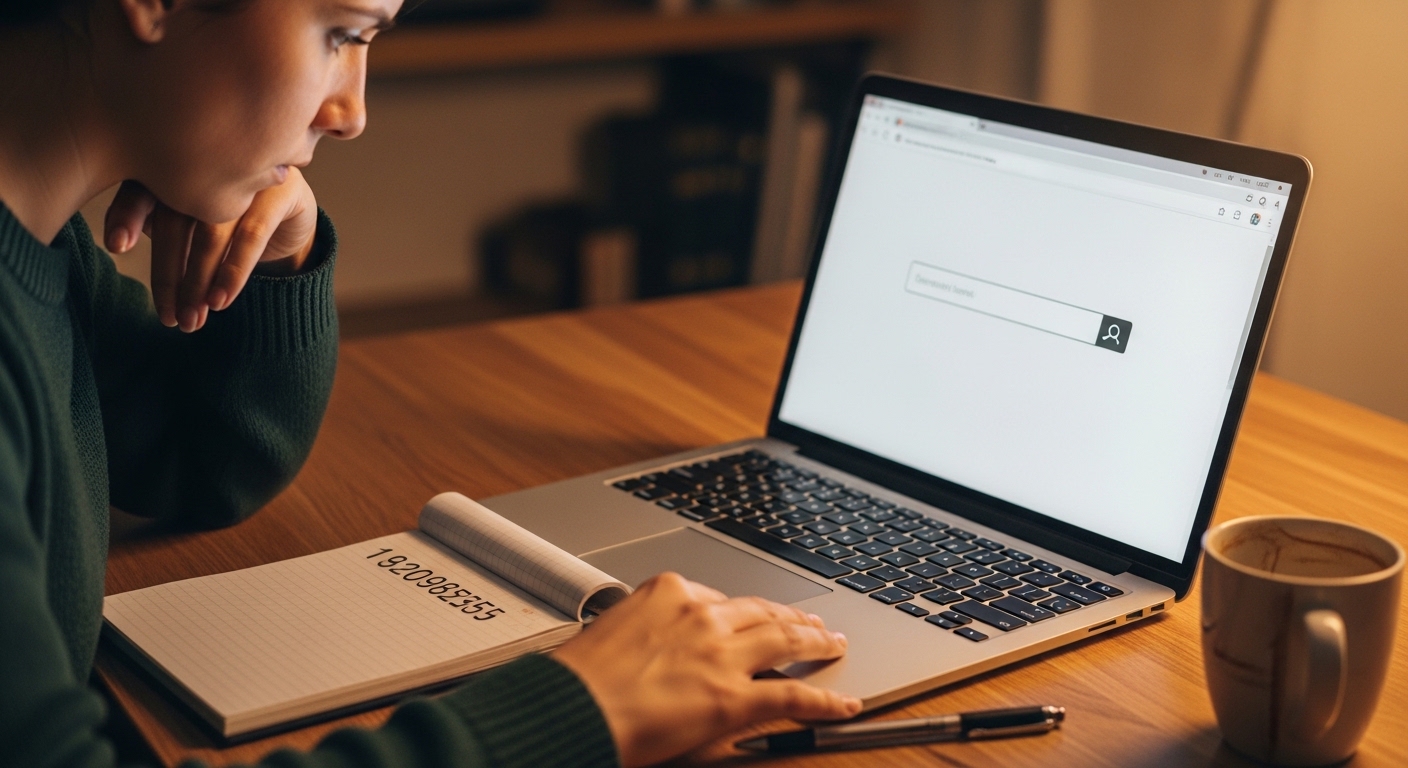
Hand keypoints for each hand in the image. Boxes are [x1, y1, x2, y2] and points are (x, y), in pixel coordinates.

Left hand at [104, 168, 318, 332]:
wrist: (289, 220)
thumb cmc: (226, 223)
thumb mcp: (188, 223)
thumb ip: (158, 224)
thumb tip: (119, 243)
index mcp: (175, 162)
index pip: (142, 187)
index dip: (126, 214)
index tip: (116, 246)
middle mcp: (210, 160)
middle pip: (176, 217)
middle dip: (168, 273)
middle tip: (168, 317)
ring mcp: (248, 172)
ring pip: (211, 231)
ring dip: (198, 280)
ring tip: (192, 319)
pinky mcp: (282, 189)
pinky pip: (251, 235)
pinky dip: (233, 271)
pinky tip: (221, 299)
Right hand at [552, 572, 859, 766]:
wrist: (568, 707)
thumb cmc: (575, 678)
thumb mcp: (608, 630)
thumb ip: (643, 627)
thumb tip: (652, 640)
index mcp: (668, 591)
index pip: (721, 598)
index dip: (744, 613)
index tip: (754, 617)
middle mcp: (701, 614)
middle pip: (762, 612)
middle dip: (792, 617)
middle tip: (811, 621)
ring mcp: (721, 654)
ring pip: (787, 640)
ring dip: (816, 642)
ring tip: (834, 644)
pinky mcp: (733, 697)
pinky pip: (792, 695)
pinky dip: (825, 700)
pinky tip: (843, 703)